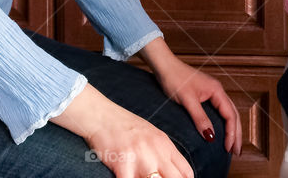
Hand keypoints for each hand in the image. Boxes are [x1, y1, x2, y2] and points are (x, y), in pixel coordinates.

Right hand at [57, 85, 193, 177]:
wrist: (101, 116)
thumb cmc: (124, 126)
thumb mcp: (151, 134)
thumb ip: (164, 153)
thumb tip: (174, 173)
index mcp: (165, 145)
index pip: (186, 173)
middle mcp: (156, 152)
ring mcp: (140, 160)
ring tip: (140, 176)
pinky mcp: (123, 166)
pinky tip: (126, 177)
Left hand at [153, 56, 242, 155]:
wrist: (163, 65)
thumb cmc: (174, 78)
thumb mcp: (187, 100)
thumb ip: (200, 118)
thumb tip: (211, 137)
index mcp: (217, 90)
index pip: (230, 115)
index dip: (232, 133)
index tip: (229, 148)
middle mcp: (217, 90)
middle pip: (233, 114)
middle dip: (236, 133)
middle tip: (236, 151)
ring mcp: (211, 92)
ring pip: (227, 113)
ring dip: (231, 129)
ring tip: (232, 145)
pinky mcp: (204, 94)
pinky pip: (218, 111)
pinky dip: (222, 123)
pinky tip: (220, 131)